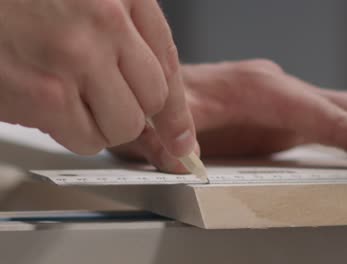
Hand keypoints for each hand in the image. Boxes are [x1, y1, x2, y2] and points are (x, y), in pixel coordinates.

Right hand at [0, 0, 195, 158]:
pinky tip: (51, 108)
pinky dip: (76, 135)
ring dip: (103, 125)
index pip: (168, 64)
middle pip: (154, 100)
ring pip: (124, 125)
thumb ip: (123, 39)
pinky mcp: (45, 94)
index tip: (182, 139)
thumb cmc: (23, 1)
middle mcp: (107, 23)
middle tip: (105, 104)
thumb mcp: (87, 1)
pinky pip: (86, 139)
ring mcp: (77, 57)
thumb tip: (155, 101)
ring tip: (71, 100)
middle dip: (135, 112)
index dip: (178, 111)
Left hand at [111, 59, 346, 171]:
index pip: (332, 119)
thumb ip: (183, 144)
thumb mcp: (166, 125)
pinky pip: (339, 119)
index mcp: (263, 90)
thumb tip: (195, 168)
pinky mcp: (286, 111)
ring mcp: (288, 99)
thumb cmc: (160, 107)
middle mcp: (283, 89)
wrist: (154, 88)